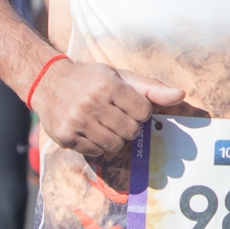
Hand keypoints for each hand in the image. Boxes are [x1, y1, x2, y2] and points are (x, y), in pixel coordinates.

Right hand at [34, 59, 184, 156]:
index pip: (144, 113)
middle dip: (128, 125)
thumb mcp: (120, 76)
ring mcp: (77, 122)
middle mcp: (92, 103)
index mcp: (109, 85)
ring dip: (114, 137)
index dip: (140, 111)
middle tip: (115, 114)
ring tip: (103, 122)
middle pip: (131, 131)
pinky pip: (96, 152)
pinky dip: (97, 145)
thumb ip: (152, 88)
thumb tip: (181, 95)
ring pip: (114, 145)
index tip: (128, 105)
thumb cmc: (91, 79)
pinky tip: (89, 129)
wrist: (47, 81)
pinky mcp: (66, 137)